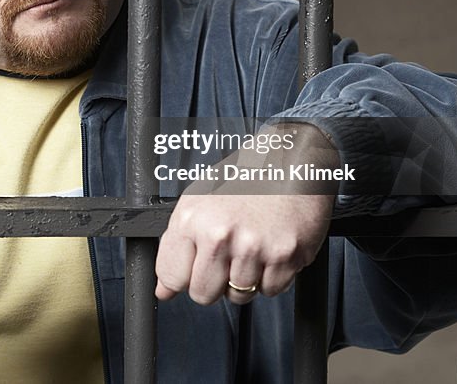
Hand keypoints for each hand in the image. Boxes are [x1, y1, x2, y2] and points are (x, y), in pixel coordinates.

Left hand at [154, 124, 336, 305]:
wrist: (292, 160)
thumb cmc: (246, 179)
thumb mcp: (199, 201)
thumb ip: (177, 246)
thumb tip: (164, 289)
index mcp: (192, 218)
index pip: (172, 276)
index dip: (181, 278)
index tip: (191, 271)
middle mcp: (220, 233)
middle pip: (203, 294)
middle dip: (212, 284)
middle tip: (224, 259)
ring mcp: (253, 246)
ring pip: (239, 296)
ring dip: (245, 280)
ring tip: (251, 247)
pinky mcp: (285, 255)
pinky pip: (271, 290)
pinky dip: (272, 277)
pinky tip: (270, 249)